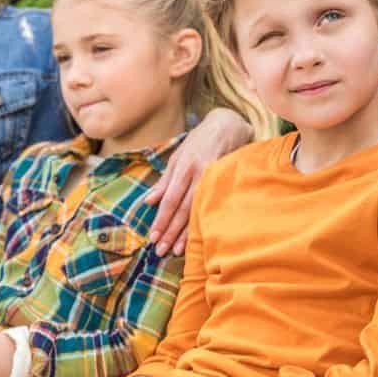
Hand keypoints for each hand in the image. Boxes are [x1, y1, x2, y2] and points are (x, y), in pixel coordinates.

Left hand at [145, 108, 250, 254]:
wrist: (228, 125)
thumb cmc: (198, 142)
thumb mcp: (177, 157)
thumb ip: (165, 181)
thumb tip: (149, 202)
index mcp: (183, 167)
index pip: (170, 199)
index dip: (161, 219)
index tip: (153, 237)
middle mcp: (198, 174)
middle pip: (182, 209)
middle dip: (171, 231)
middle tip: (161, 251)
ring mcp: (214, 178)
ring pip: (198, 210)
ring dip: (186, 232)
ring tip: (177, 250)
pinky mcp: (226, 181)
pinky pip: (212, 205)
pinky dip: (204, 222)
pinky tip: (200, 235)